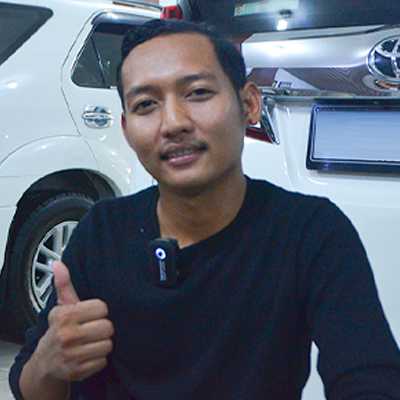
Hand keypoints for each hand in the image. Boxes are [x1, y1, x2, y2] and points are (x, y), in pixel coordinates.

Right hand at [34, 261, 113, 381]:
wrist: (45, 361)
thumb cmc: (59, 329)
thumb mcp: (62, 306)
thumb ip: (64, 284)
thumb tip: (58, 264)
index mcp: (65, 316)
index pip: (102, 308)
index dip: (100, 311)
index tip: (93, 314)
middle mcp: (67, 335)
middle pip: (107, 327)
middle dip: (103, 328)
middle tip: (94, 329)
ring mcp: (71, 355)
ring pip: (108, 345)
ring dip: (102, 344)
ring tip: (92, 341)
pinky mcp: (77, 371)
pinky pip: (102, 361)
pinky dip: (99, 359)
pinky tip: (90, 354)